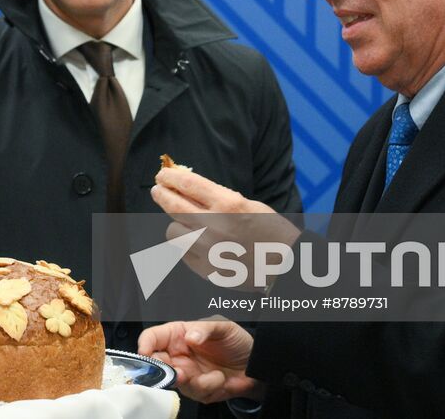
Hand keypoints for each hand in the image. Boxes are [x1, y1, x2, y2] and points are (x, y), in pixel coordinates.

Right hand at [138, 318, 263, 403]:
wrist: (254, 365)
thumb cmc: (237, 341)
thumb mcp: (223, 327)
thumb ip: (205, 329)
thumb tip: (189, 336)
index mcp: (179, 335)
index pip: (153, 337)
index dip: (145, 344)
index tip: (145, 352)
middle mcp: (178, 355)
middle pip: (156, 364)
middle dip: (163, 370)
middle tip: (180, 371)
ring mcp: (186, 374)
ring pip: (175, 382)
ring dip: (194, 381)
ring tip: (214, 375)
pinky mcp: (197, 390)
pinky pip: (194, 393)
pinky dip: (210, 386)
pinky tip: (220, 378)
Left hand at [152, 166, 300, 287]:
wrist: (286, 265)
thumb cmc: (268, 230)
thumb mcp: (247, 204)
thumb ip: (217, 196)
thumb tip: (184, 185)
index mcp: (228, 204)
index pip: (187, 184)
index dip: (170, 177)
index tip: (162, 175)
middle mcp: (215, 226)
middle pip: (173, 205)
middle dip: (161, 194)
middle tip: (158, 189)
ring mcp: (209, 250)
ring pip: (173, 230)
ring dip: (177, 223)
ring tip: (184, 221)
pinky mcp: (206, 270)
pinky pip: (182, 252)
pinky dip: (186, 244)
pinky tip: (195, 241)